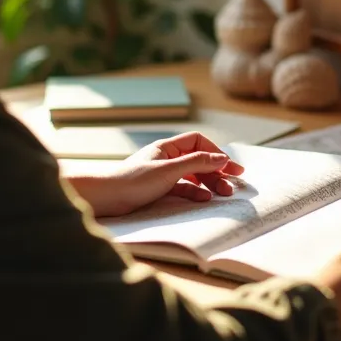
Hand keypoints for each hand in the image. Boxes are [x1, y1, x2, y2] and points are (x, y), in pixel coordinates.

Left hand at [65, 132, 245, 217]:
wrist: (107, 198)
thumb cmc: (133, 181)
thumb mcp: (169, 171)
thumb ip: (197, 163)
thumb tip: (222, 158)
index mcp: (168, 147)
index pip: (198, 142)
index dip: (216, 152)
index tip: (230, 166)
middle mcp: (167, 158)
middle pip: (198, 160)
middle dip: (217, 171)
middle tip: (233, 184)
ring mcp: (163, 174)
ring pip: (193, 175)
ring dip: (209, 183)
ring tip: (223, 194)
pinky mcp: (159, 190)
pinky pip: (183, 188)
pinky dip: (195, 192)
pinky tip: (204, 199)